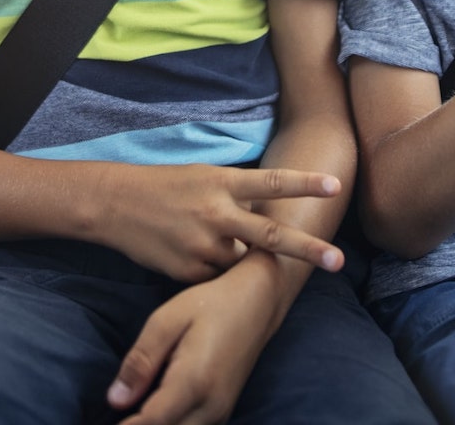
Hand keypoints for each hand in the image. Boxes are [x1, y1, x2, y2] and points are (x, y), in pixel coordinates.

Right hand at [95, 164, 343, 282]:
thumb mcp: (204, 177)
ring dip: (242, 259)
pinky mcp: (188, 271)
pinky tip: (194, 254)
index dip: (305, 184)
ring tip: (215, 244)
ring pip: (241, 262)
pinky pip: (216, 277)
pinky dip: (215, 271)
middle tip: (338, 261)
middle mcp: (217, 213)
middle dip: (307, 250)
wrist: (116, 204)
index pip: (272, 183)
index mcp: (222, 183)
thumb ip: (237, 196)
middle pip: (271, 235)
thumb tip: (269, 218)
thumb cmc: (165, 186)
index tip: (335, 185)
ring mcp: (203, 245)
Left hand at [107, 260, 279, 423]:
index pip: (152, 422)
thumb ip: (140, 361)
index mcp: (194, 381)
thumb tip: (115, 400)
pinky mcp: (223, 411)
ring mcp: (221, 411)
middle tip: (116, 417)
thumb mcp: (166, 321)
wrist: (257, 302)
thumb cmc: (209, 304)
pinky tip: (154, 414)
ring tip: (133, 414)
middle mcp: (211, 405)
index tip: (106, 420)